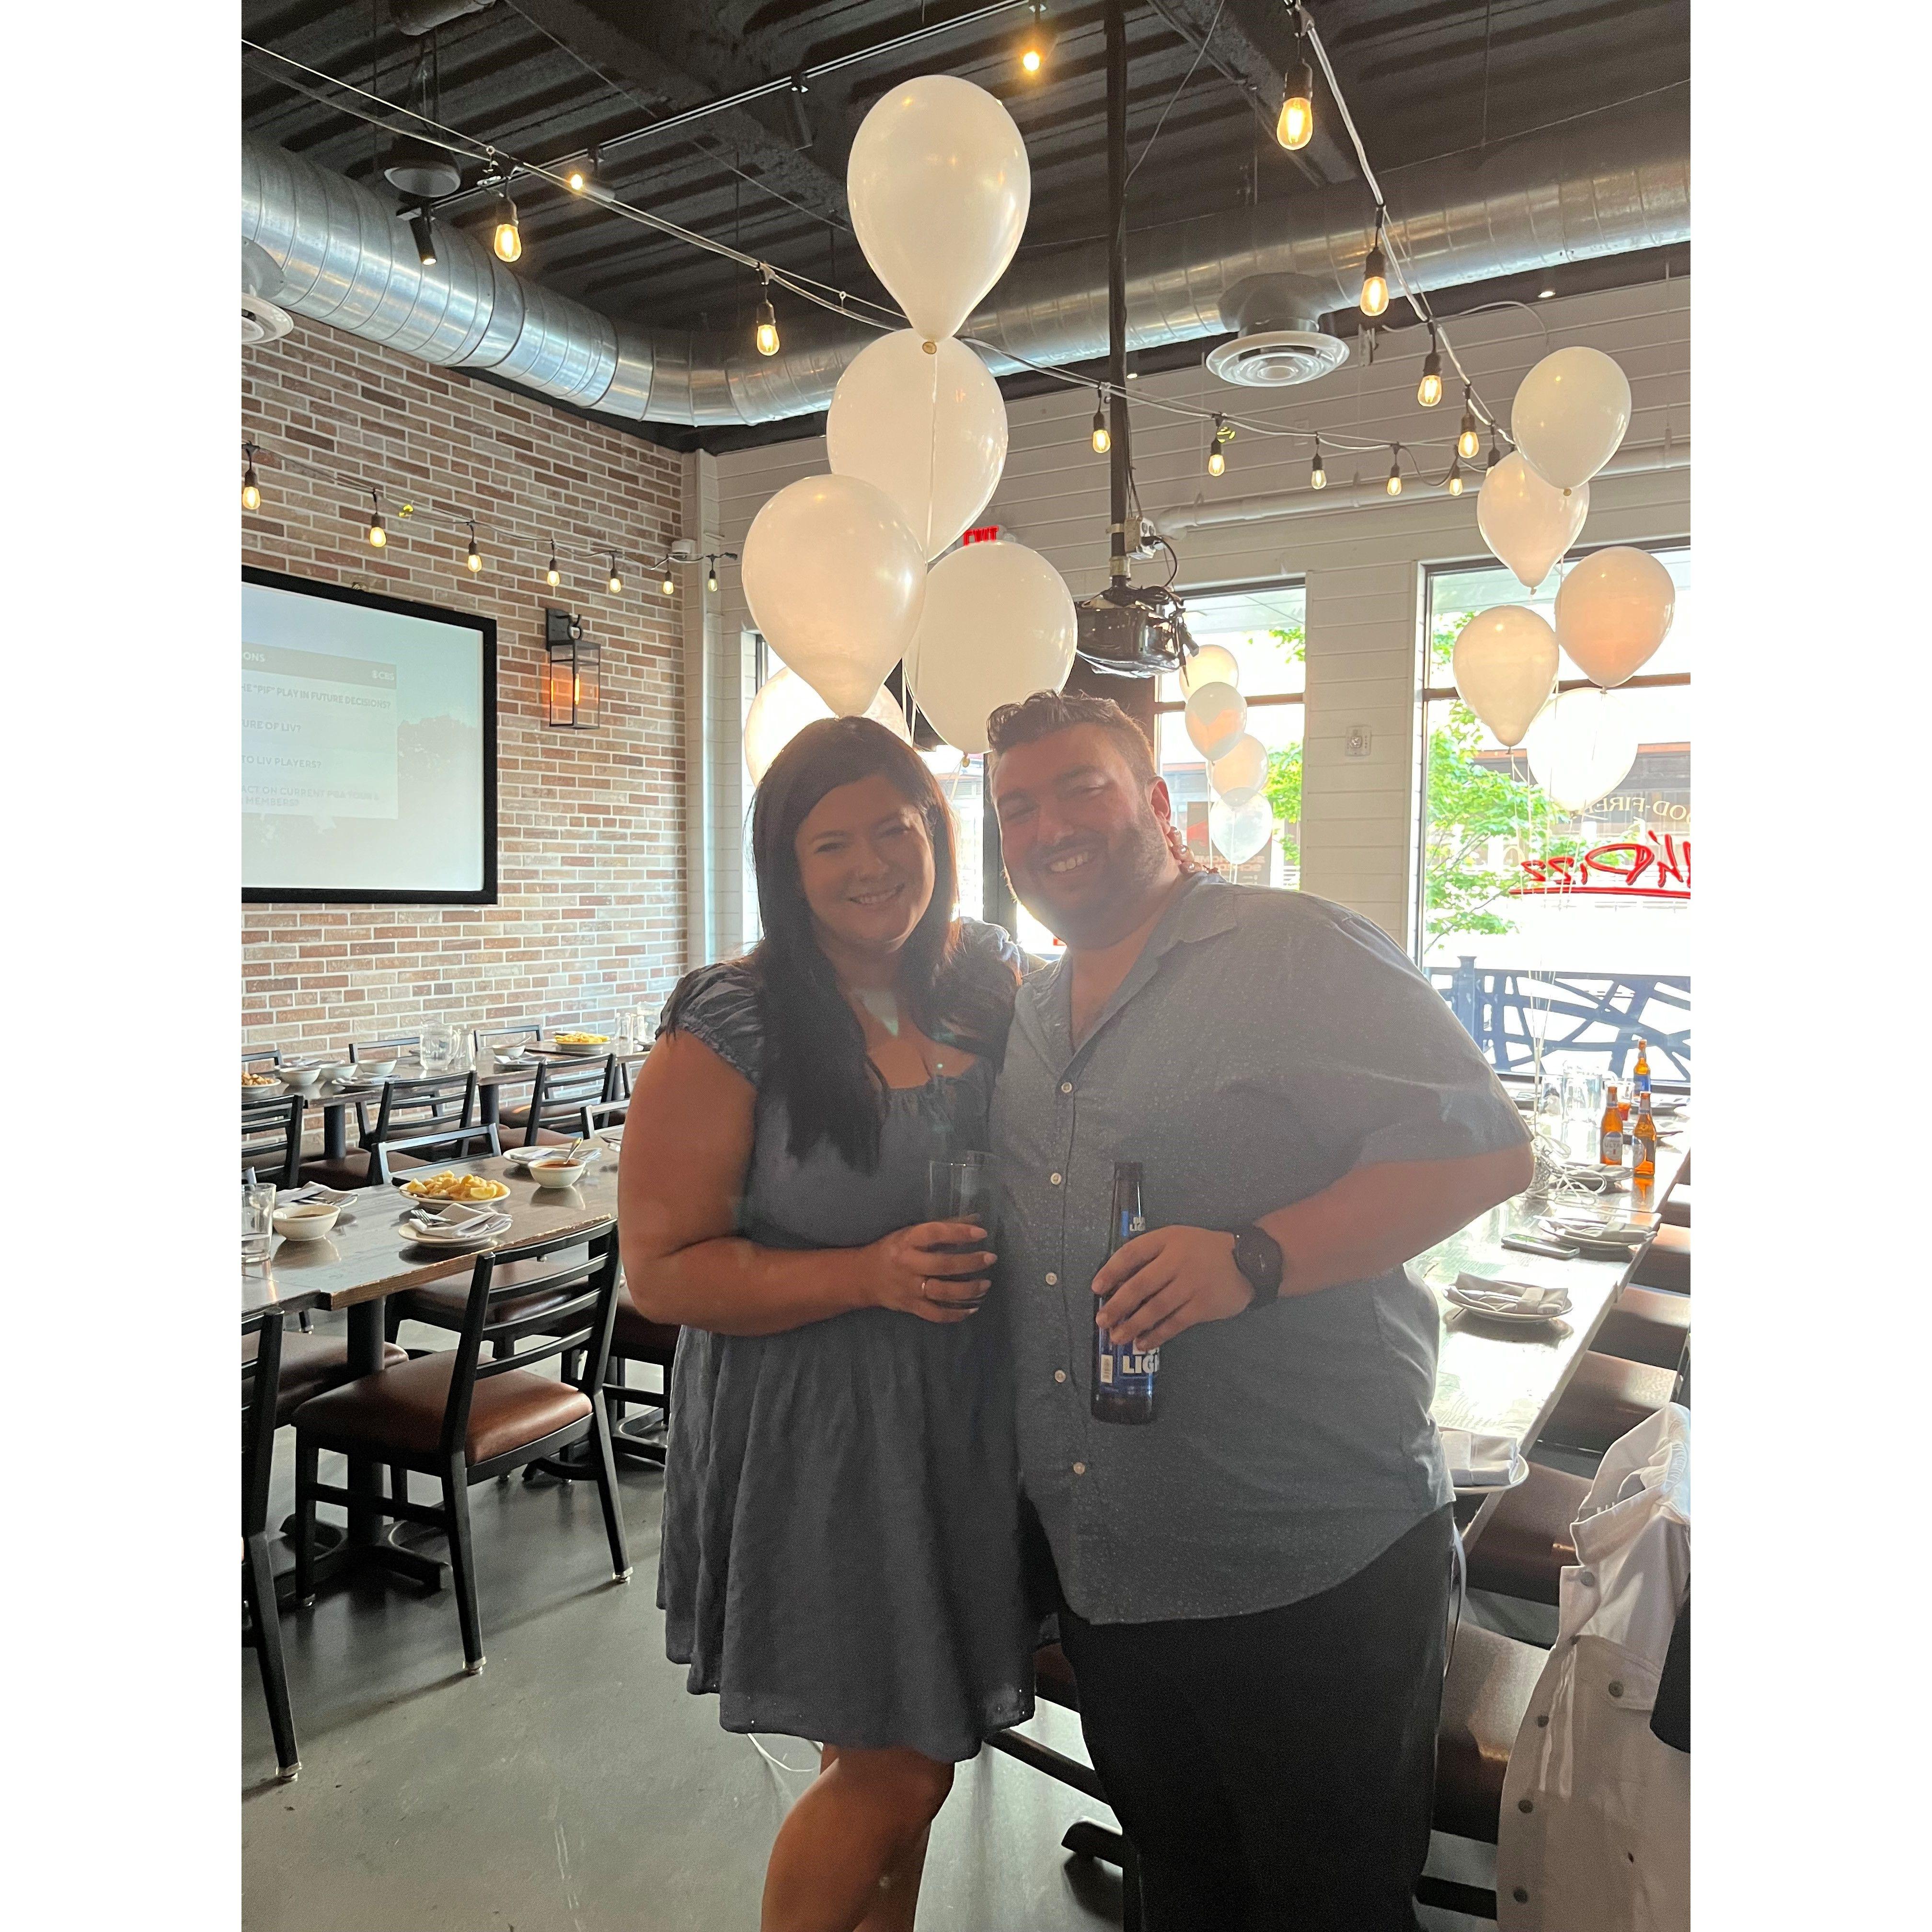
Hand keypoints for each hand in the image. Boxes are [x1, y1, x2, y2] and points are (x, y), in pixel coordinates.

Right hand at [863, 1221, 996, 1324]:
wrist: (863, 1277)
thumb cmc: (892, 1249)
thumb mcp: (910, 1232)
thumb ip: (942, 1226)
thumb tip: (974, 1219)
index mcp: (907, 1241)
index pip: (935, 1234)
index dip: (959, 1232)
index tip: (981, 1233)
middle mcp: (908, 1265)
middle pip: (943, 1265)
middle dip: (970, 1262)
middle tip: (990, 1258)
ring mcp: (910, 1289)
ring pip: (943, 1292)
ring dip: (968, 1289)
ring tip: (985, 1284)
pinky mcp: (911, 1307)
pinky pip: (936, 1314)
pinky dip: (956, 1314)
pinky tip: (972, 1308)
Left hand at [1093, 1225, 1251, 1349]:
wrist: (1248, 1261)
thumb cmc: (1203, 1251)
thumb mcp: (1177, 1240)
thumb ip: (1151, 1255)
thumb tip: (1117, 1283)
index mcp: (1167, 1240)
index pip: (1132, 1253)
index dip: (1111, 1271)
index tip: (1096, 1288)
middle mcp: (1177, 1260)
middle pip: (1140, 1285)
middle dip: (1117, 1305)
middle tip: (1102, 1321)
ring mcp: (1191, 1284)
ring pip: (1155, 1308)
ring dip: (1133, 1325)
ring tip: (1117, 1338)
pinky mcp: (1203, 1306)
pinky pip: (1174, 1324)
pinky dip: (1156, 1336)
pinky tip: (1142, 1344)